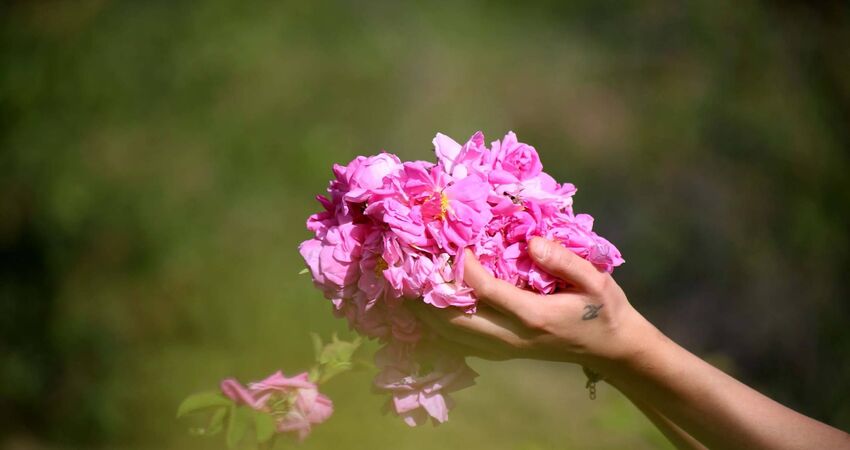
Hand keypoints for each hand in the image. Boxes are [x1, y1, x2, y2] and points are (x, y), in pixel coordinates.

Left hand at [412, 237, 654, 370]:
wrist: (610, 349)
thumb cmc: (604, 309)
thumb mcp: (596, 280)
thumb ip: (564, 260)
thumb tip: (530, 241)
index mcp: (533, 315)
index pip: (484, 290)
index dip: (462, 266)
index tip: (451, 241)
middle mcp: (511, 336)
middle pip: (455, 319)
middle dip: (428, 293)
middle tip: (410, 263)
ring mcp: (503, 348)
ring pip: (451, 334)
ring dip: (426, 310)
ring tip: (406, 283)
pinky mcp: (500, 351)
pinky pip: (459, 340)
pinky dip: (437, 324)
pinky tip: (424, 305)